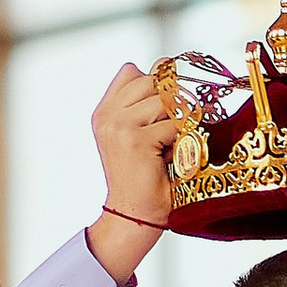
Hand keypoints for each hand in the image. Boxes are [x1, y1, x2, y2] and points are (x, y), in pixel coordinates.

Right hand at [87, 64, 176, 284]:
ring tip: (173, 143)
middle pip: (153, 79)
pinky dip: (182, 140)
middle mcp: (107, 115)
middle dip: (173, 101)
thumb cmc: (145, 178)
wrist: (134, 215)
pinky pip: (174, 124)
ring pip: (165, 98)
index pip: (132, 71)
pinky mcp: (134, 139)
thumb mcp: (139, 135)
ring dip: (178, 120)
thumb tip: (169, 70)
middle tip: (175, 128)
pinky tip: (173, 156)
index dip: (157, 84)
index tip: (167, 108)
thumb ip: (146, 105)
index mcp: (105, 111)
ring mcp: (118, 125)